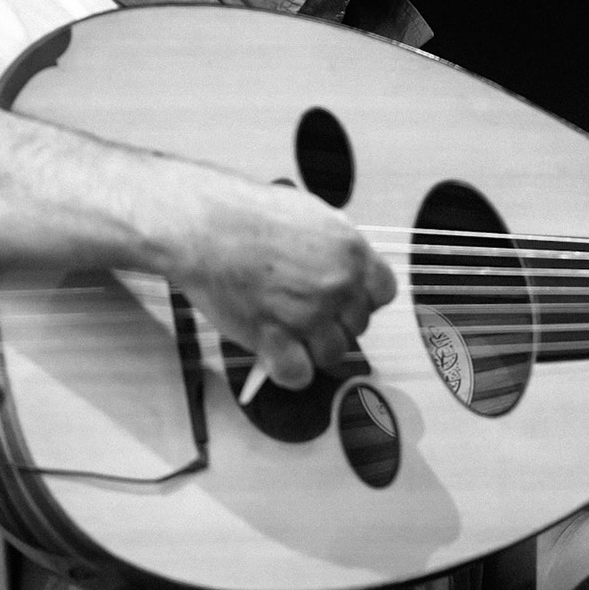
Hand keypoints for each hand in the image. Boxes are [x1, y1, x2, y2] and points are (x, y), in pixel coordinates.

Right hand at [159, 169, 396, 388]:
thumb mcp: (309, 214)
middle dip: (334, 323)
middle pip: (357, 326)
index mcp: (350, 251)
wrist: (205, 225)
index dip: (362, 299)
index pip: (383, 293)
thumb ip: (335, 246)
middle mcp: (337, 285)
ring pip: (333, 354)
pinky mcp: (275, 339)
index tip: (344, 300)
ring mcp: (308, 315)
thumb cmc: (246, 214)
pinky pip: (299, 375)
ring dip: (313, 349)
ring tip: (289, 333)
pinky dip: (288, 372)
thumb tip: (344, 268)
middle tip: (305, 314)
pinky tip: (275, 357)